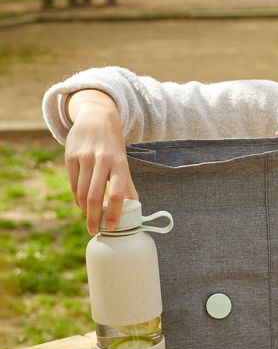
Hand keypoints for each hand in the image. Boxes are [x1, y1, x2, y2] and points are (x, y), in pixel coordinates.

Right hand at [64, 90, 138, 234]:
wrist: (97, 118)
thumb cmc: (113, 146)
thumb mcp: (124, 162)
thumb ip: (127, 184)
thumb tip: (136, 208)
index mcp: (119, 163)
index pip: (118, 192)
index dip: (114, 211)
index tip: (111, 227)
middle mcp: (102, 160)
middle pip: (94, 195)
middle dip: (93, 217)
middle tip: (94, 231)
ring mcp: (84, 158)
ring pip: (81, 192)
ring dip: (84, 209)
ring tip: (89, 218)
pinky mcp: (70, 157)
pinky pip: (72, 184)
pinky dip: (76, 198)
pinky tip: (80, 205)